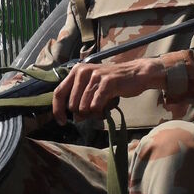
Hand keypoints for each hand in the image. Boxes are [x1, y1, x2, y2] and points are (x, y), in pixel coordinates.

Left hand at [52, 58, 166, 125]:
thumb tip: (75, 118)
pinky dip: (100, 111)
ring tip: (102, 108)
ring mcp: (95, 75)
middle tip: (94, 111)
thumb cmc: (113, 83)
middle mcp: (83, 71)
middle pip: (72, 104)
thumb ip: (80, 101)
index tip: (62, 121)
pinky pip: (96, 106)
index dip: (57, 110)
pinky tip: (107, 107)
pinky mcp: (107, 82)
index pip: (59, 92)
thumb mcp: (93, 88)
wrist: (136, 74)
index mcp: (77, 71)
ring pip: (83, 107)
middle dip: (82, 113)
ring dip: (93, 113)